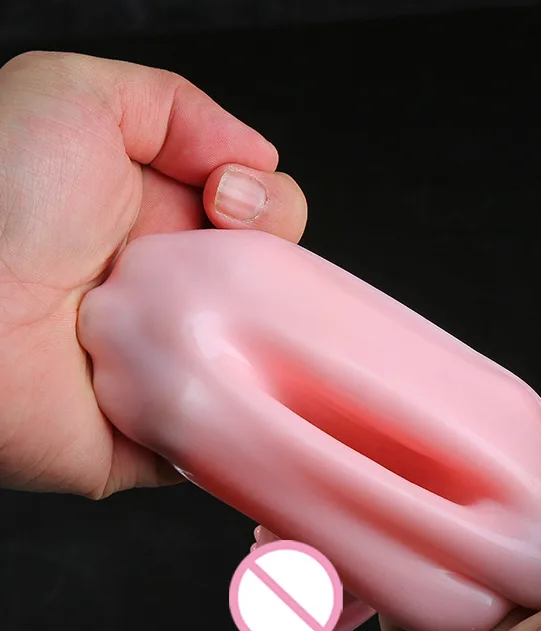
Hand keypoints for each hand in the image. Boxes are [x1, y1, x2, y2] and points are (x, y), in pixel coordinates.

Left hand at [0, 51, 307, 496]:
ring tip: (207, 330)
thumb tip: (257, 155)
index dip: (271, 207)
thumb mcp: (73, 98)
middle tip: (213, 269)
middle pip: (279, 288)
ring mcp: (175, 365)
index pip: (264, 218)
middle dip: (278, 273)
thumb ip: (175, 108)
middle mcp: (175, 294)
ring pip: (270, 362)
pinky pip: (235, 432)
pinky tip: (236, 390)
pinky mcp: (165, 433)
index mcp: (162, 224)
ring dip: (270, 345)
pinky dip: (253, 417)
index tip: (226, 204)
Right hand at [383, 353, 540, 630]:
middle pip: (497, 486)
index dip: (537, 427)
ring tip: (434, 491)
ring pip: (447, 534)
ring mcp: (517, 605)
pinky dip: (395, 566)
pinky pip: (409, 592)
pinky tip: (399, 535)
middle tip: (481, 461)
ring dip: (433, 509)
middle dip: (479, 464)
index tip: (522, 421)